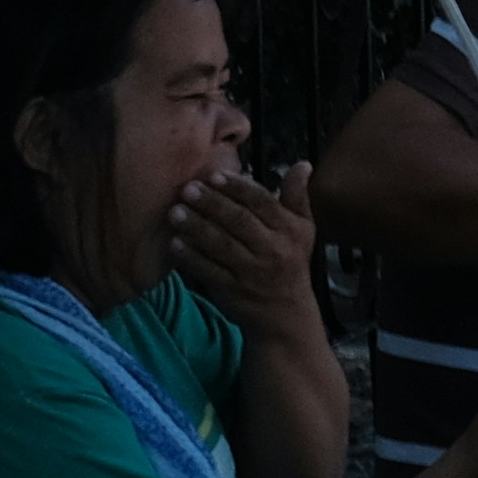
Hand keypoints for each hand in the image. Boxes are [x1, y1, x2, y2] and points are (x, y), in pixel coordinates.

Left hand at [171, 166, 322, 344]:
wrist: (285, 313)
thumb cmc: (291, 262)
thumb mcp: (303, 229)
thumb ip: (297, 196)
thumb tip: (303, 163)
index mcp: (290, 230)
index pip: (263, 203)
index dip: (238, 188)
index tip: (215, 175)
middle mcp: (273, 249)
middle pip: (239, 222)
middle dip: (212, 204)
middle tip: (187, 189)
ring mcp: (251, 271)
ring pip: (221, 245)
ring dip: (196, 228)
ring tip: (175, 212)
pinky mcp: (232, 290)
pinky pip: (209, 271)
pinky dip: (191, 258)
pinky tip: (174, 244)